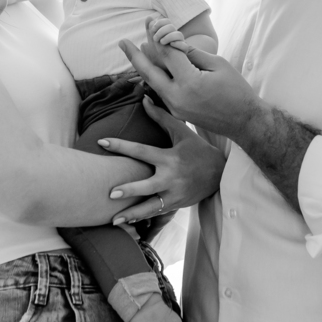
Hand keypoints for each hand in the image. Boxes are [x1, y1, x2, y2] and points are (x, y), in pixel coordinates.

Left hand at [99, 96, 225, 224]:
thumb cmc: (198, 150)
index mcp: (169, 158)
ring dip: (132, 214)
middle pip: (147, 186)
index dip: (121, 145)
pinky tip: (126, 222)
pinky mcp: (175, 205)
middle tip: (110, 193)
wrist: (219, 174)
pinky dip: (141, 218)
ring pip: (150, 207)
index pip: (141, 151)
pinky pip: (156, 213)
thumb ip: (161, 117)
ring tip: (114, 220)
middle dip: (129, 190)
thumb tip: (144, 99)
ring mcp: (174, 194)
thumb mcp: (182, 132)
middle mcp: (171, 178)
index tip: (102, 142)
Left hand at [118, 18, 268, 140]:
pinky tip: (149, 70)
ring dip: (143, 67)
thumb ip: (193, 53)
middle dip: (134, 55)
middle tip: (122, 41)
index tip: (154, 25)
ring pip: (152, 84)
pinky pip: (160, 93)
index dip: (161, 38)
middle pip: (149, 72)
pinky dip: (154, 79)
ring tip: (133, 51)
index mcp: (190, 82)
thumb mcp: (218, 64)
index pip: (168, 54)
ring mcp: (176, 108)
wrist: (245, 122)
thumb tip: (174, 42)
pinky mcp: (177, 115)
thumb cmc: (237, 90)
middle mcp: (178, 97)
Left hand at [148, 15, 188, 51]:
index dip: (160, 23)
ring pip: (179, 35)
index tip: (153, 29)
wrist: (165, 62)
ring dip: (169, 37)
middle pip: (171, 27)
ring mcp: (181, 42)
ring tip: (161, 42)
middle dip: (162, 31)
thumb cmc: (160, 50)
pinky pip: (184, 45)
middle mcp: (175, 35)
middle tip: (155, 38)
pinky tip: (171, 45)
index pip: (167, 21)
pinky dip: (177, 44)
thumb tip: (149, 17)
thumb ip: (150, 29)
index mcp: (169, 31)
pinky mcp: (184, 50)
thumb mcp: (152, 40)